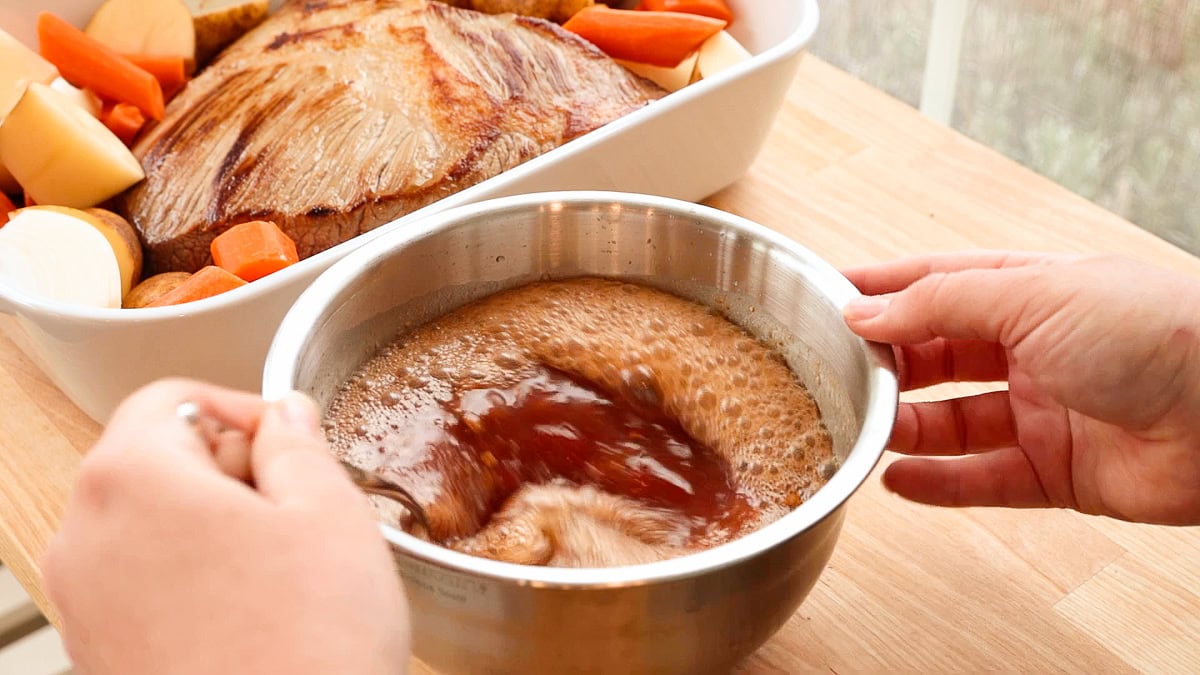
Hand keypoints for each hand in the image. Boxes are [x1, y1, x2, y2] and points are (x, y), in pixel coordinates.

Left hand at [42, 379, 409, 674]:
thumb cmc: (309, 648)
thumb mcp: (330, 513)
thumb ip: (298, 443)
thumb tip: (284, 416)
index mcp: (133, 479)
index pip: (172, 398)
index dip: (241, 408)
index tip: (287, 440)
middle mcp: (86, 538)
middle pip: (153, 461)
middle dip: (229, 471)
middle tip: (300, 508)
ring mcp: (86, 605)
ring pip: (150, 527)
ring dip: (215, 528)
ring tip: (284, 569)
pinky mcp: (100, 656)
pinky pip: (143, 586)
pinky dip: (194, 581)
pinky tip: (257, 614)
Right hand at [842, 251, 1199, 524]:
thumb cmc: (1155, 330)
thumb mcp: (1033, 295)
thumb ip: (942, 304)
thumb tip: (868, 312)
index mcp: (1030, 290)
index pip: (938, 284)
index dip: (883, 290)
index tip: (827, 295)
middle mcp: (1034, 349)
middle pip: (938, 356)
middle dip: (887, 362)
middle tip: (834, 369)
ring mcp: (1045, 411)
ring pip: (953, 422)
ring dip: (905, 425)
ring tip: (859, 426)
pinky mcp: (1058, 472)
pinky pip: (984, 480)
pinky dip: (939, 483)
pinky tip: (898, 479)